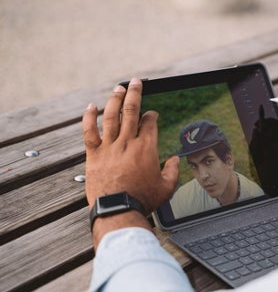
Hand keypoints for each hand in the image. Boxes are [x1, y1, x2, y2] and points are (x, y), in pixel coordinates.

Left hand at [82, 78, 179, 213]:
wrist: (118, 209)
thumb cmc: (142, 199)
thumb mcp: (166, 187)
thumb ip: (172, 171)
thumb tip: (174, 160)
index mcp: (146, 148)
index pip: (149, 122)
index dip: (151, 115)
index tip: (152, 114)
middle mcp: (127, 142)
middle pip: (131, 111)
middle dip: (135, 94)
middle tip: (136, 82)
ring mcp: (109, 147)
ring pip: (111, 116)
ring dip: (115, 99)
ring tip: (119, 87)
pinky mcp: (94, 154)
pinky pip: (89, 131)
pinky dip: (89, 117)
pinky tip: (91, 107)